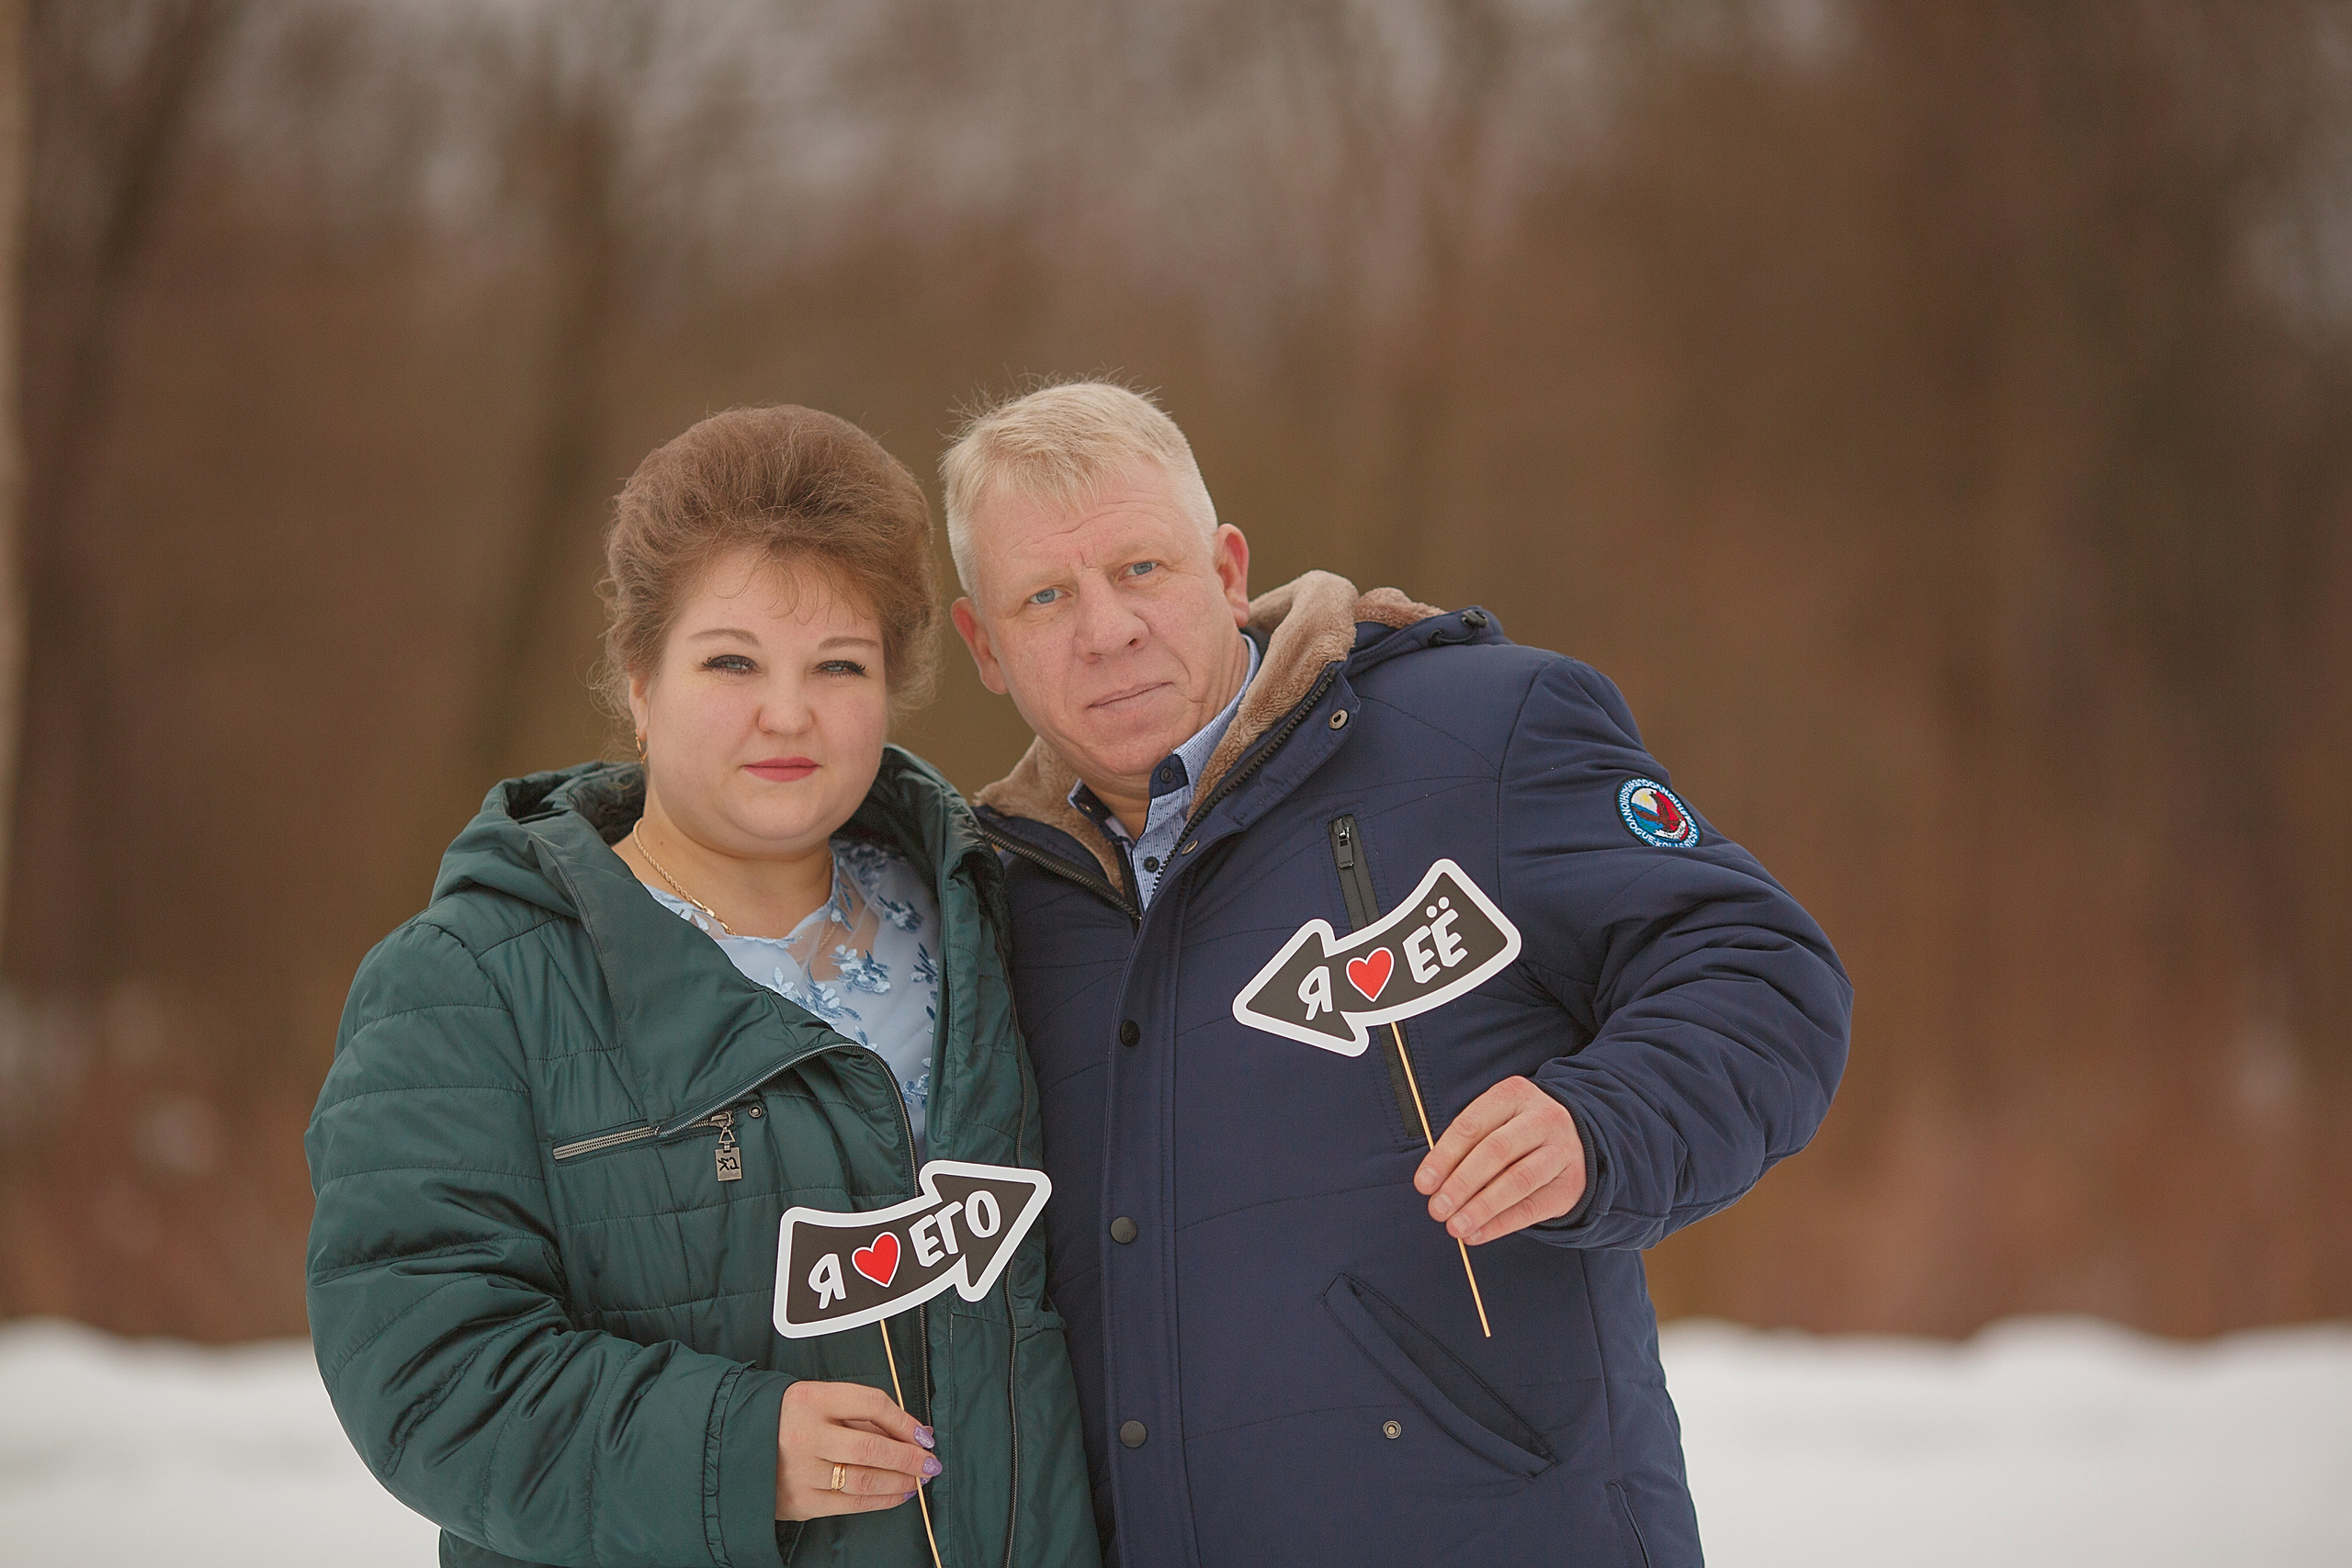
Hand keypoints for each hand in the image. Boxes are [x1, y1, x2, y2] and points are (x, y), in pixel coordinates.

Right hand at [775, 1379, 939, 1520]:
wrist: (735, 1443)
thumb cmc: (786, 1417)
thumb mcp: (818, 1400)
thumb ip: (862, 1415)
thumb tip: (913, 1432)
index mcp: (811, 1399)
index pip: (872, 1404)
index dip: (905, 1421)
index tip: (923, 1435)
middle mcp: (805, 1435)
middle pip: (872, 1447)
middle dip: (909, 1458)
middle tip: (930, 1463)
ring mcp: (801, 1471)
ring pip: (864, 1478)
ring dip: (900, 1481)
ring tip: (917, 1480)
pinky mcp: (800, 1501)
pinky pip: (850, 1503)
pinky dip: (880, 1500)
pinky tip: (897, 1494)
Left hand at [1413, 1076, 1585, 1244]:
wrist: (1576, 1140)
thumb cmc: (1518, 1132)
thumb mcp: (1495, 1121)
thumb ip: (1466, 1144)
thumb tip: (1432, 1181)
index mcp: (1515, 1095)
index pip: (1472, 1125)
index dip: (1444, 1156)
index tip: (1424, 1184)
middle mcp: (1542, 1119)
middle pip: (1496, 1151)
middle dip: (1462, 1183)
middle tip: (1438, 1208)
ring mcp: (1560, 1151)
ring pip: (1518, 1180)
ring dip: (1481, 1207)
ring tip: (1455, 1226)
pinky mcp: (1569, 1184)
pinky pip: (1532, 1207)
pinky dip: (1501, 1224)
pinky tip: (1477, 1233)